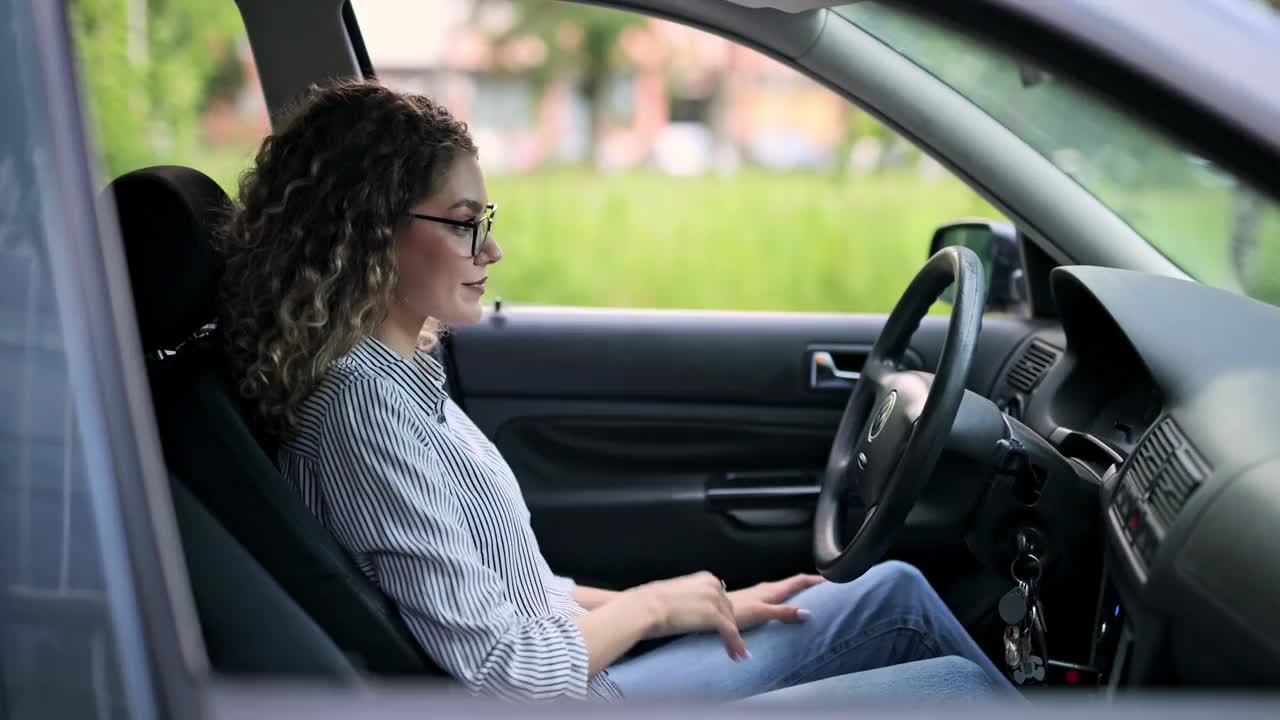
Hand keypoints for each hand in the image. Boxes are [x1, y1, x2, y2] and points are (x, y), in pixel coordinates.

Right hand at [630, 571, 748, 660]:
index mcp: (703, 578)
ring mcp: (714, 600)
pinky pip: (731, 632)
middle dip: (729, 625)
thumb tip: (686, 610)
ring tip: (735, 652)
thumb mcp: (675, 593)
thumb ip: (688, 598)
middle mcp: (712, 585)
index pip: (720, 597)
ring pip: (731, 621)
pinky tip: (737, 655)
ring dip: (733, 638)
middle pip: (728, 609)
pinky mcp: (713, 617)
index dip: (722, 613)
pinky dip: (736, 644)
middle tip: (728, 641)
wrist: (644, 608)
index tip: (722, 626)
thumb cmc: (649, 602)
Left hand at [728, 573, 824, 629]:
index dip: (816, 579)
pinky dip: (789, 600)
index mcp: (773, 590)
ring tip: (814, 598)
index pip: (800, 580)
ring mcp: (761, 595)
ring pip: (786, 591)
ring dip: (800, 592)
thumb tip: (807, 612)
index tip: (833, 578)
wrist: (713, 613)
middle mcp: (768, 589)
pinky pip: (779, 598)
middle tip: (829, 588)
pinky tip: (788, 609)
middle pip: (795, 583)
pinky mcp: (755, 602)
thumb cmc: (735, 612)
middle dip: (812, 584)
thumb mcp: (762, 613)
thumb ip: (783, 613)